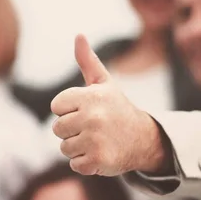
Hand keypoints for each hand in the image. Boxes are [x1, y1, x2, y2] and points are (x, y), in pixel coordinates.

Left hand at [51, 35, 167, 175]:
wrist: (144, 139)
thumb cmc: (117, 109)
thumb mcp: (104, 84)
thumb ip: (88, 61)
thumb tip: (78, 35)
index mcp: (91, 96)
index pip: (56, 106)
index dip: (68, 111)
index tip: (86, 111)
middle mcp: (93, 116)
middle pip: (57, 129)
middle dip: (72, 131)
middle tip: (93, 128)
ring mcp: (95, 139)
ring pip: (64, 148)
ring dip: (78, 148)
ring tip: (97, 141)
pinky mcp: (98, 160)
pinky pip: (74, 164)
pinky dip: (85, 163)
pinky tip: (100, 154)